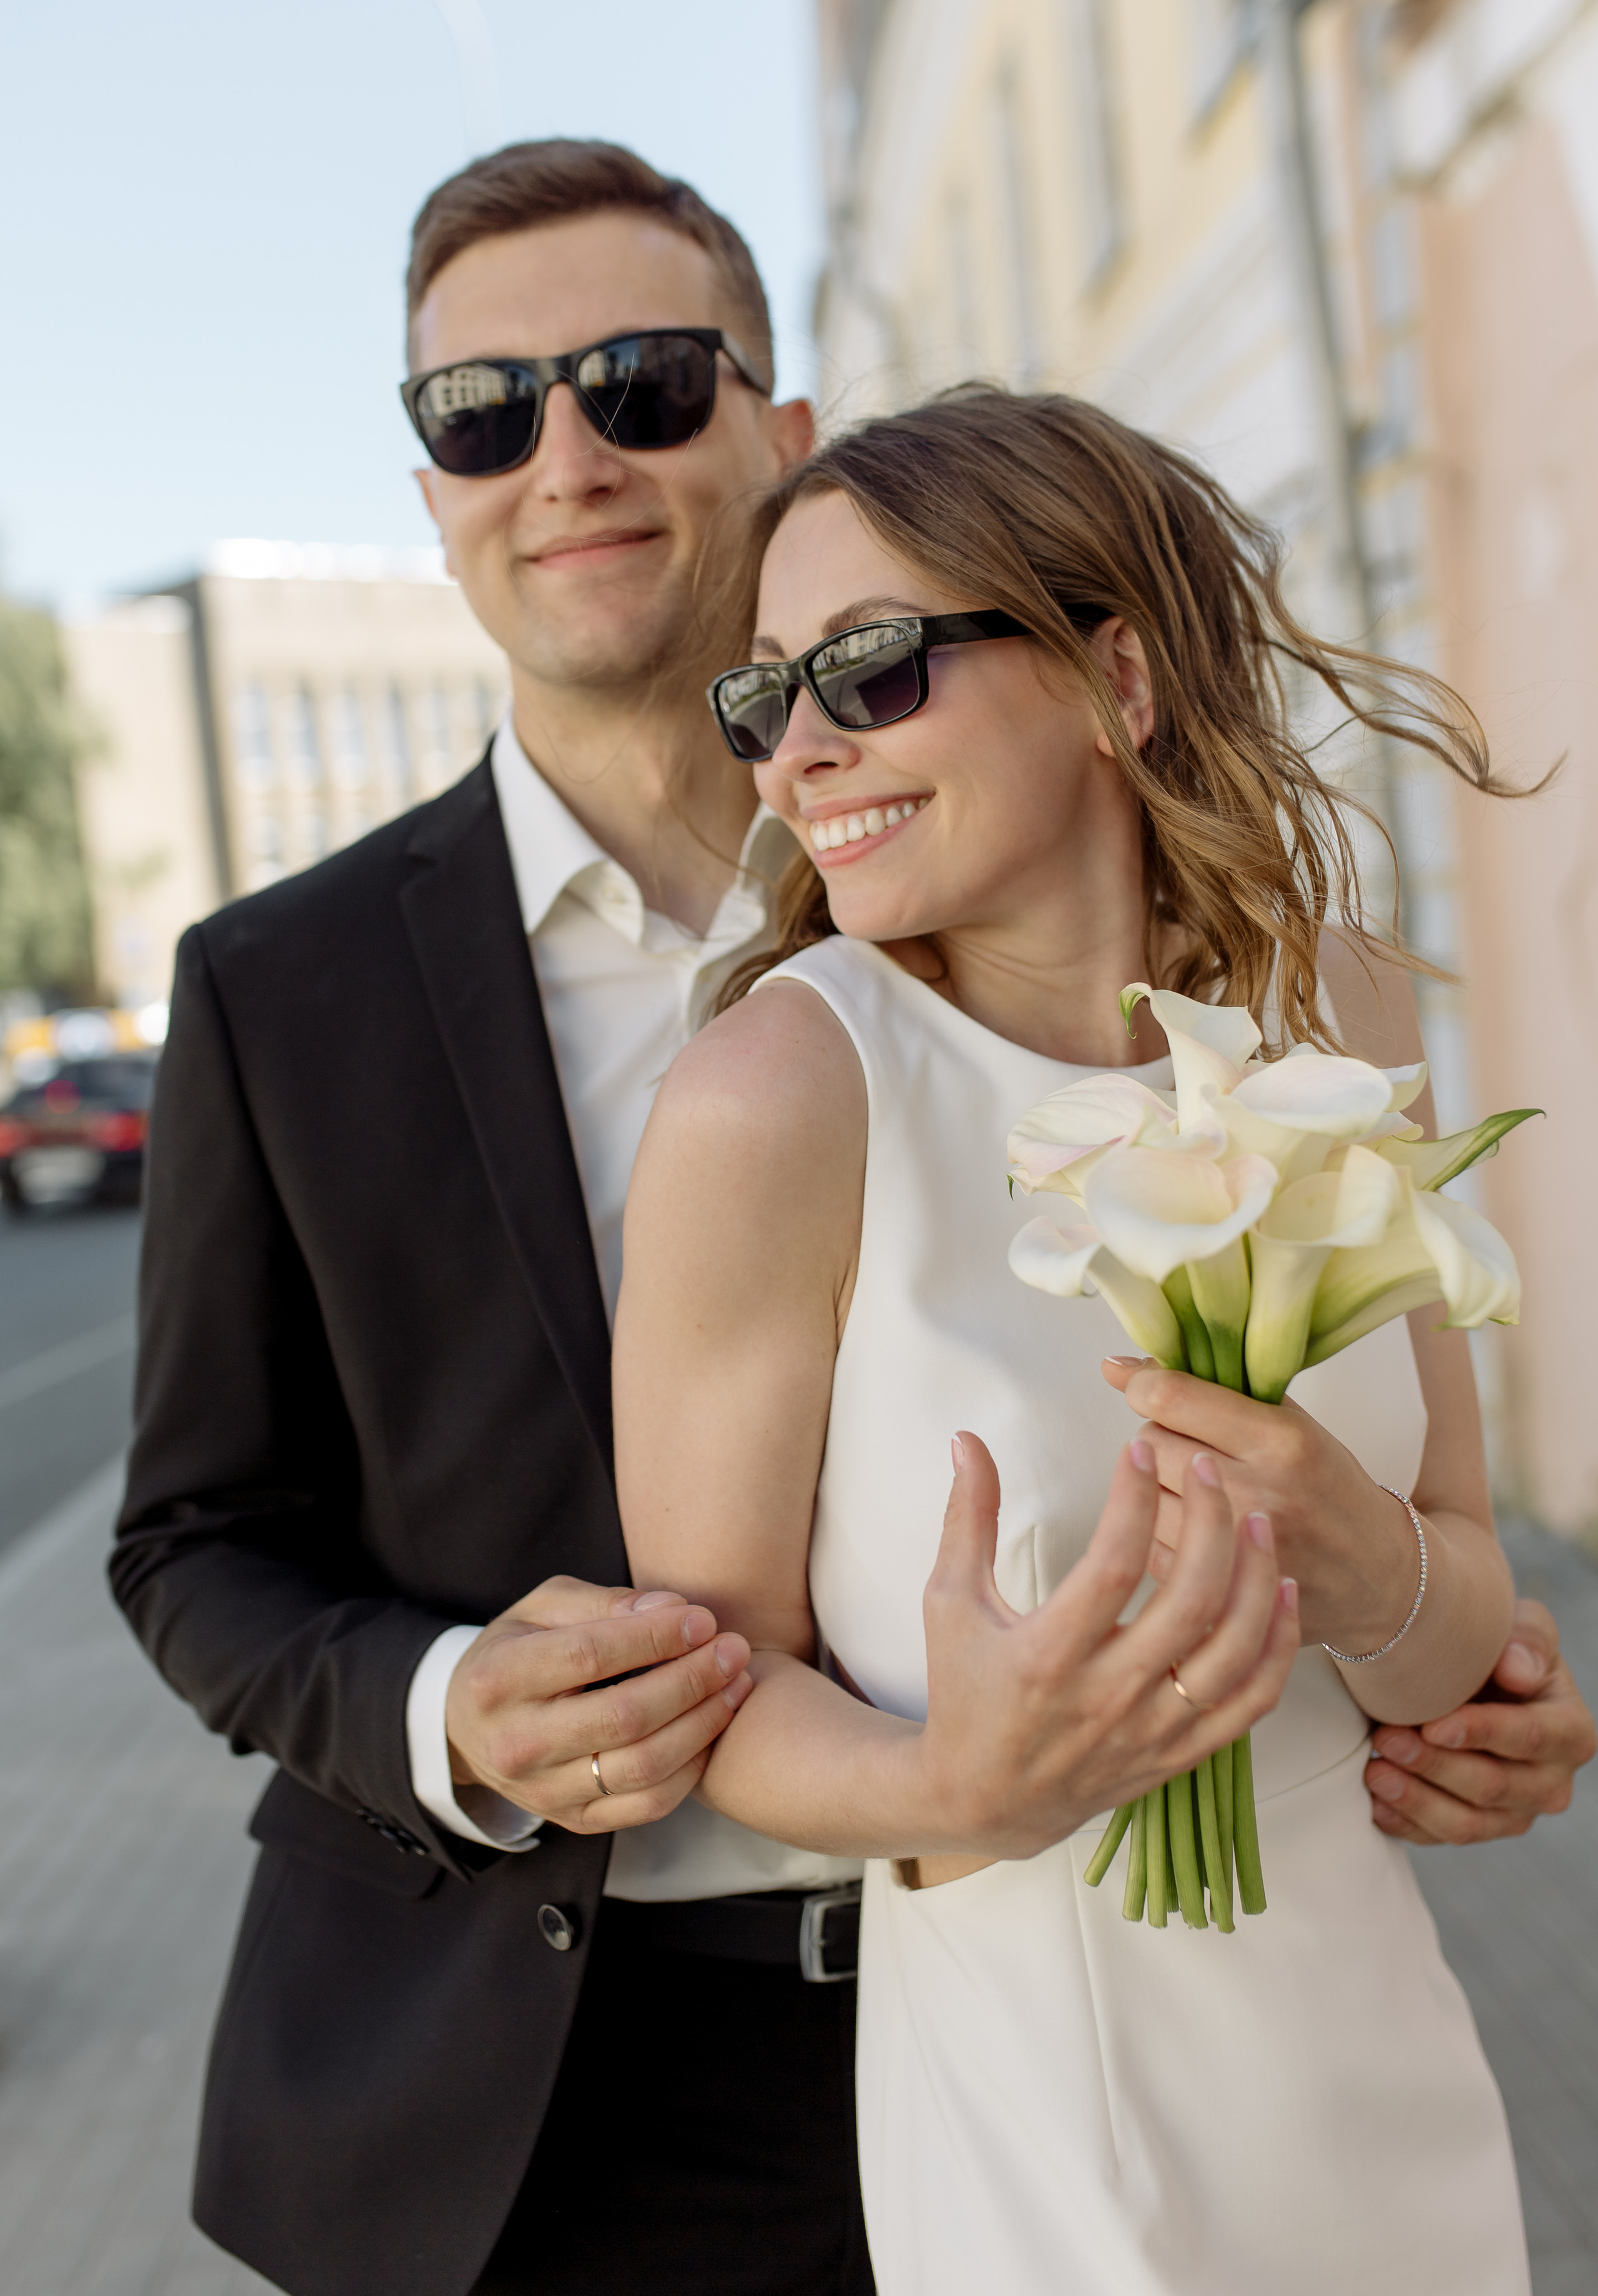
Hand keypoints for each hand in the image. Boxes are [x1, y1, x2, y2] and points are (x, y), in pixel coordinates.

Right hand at [445, 1574, 752, 1834]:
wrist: (467, 1727)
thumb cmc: (518, 1650)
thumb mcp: (543, 1608)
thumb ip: (604, 1603)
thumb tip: (673, 1610)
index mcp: (500, 1678)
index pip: (589, 1656)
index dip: (655, 1637)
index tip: (703, 1619)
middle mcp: (517, 1743)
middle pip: (624, 1716)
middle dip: (692, 1680)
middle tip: (734, 1650)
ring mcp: (543, 1791)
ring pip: (642, 1767)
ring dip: (703, 1725)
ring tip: (737, 1686)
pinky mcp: (572, 1821)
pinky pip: (646, 1805)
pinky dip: (691, 1770)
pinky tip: (712, 1730)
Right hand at [914, 1432, 1298, 1857]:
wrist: (982, 1800)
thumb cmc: (965, 1692)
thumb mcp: (951, 1601)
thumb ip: (967, 1518)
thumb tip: (966, 1440)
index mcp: (1048, 1656)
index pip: (1110, 1565)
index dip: (1133, 1501)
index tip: (1138, 1452)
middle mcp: (1107, 1697)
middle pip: (1190, 1602)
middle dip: (1211, 1524)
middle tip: (1209, 1471)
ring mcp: (1151, 1730)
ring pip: (1233, 1651)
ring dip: (1256, 1579)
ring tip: (1258, 1521)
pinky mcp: (1179, 1754)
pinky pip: (1251, 1701)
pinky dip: (1276, 1646)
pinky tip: (1280, 1594)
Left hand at [1099, 1358, 1419, 1655]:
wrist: (1375, 1578)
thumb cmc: (1327, 1486)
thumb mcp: (1295, 1424)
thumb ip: (1218, 1388)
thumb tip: (1117, 1367)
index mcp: (1281, 1441)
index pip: (1172, 1398)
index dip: (1141, 1384)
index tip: (1139, 1385)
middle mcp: (1256, 1493)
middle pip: (1150, 1441)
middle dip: (1157, 1434)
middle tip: (1187, 1442)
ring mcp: (1233, 1547)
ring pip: (1142, 1493)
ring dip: (1154, 1483)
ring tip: (1193, 1485)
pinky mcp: (1212, 1588)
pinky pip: (1147, 1541)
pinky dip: (1158, 1528)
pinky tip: (1193, 1525)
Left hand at [1365, 1597, 1596, 1842]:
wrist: (1475, 1680)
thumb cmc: (1502, 1650)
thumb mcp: (1524, 1628)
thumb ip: (1530, 1640)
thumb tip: (1517, 1671)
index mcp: (1571, 1733)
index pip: (1530, 1737)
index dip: (1481, 1733)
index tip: (1432, 1725)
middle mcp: (1551, 1783)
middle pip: (1492, 1786)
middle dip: (1435, 1765)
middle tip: (1387, 1738)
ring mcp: (1515, 1814)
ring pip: (1466, 1824)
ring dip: (1416, 1800)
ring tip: (1374, 1771)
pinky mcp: (1478, 1829)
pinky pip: (1440, 1838)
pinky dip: (1405, 1823)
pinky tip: (1375, 1802)